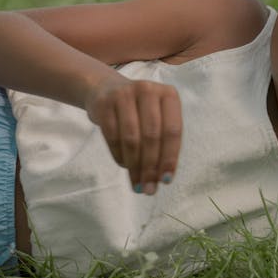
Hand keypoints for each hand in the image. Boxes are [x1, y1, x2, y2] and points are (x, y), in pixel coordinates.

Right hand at [85, 75, 181, 193]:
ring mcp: (124, 95)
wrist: (106, 89)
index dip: (170, 158)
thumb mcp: (157, 117)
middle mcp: (148, 91)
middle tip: (149, 188)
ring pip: (131, 138)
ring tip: (137, 183)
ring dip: (134, 166)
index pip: (173, 130)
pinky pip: (113, 136)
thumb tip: (162, 178)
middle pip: (152, 136)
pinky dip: (119, 155)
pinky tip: (124, 166)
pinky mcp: (104, 104)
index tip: (165, 180)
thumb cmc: (139, 109)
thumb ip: (163, 141)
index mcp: (169, 95)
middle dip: (150, 167)